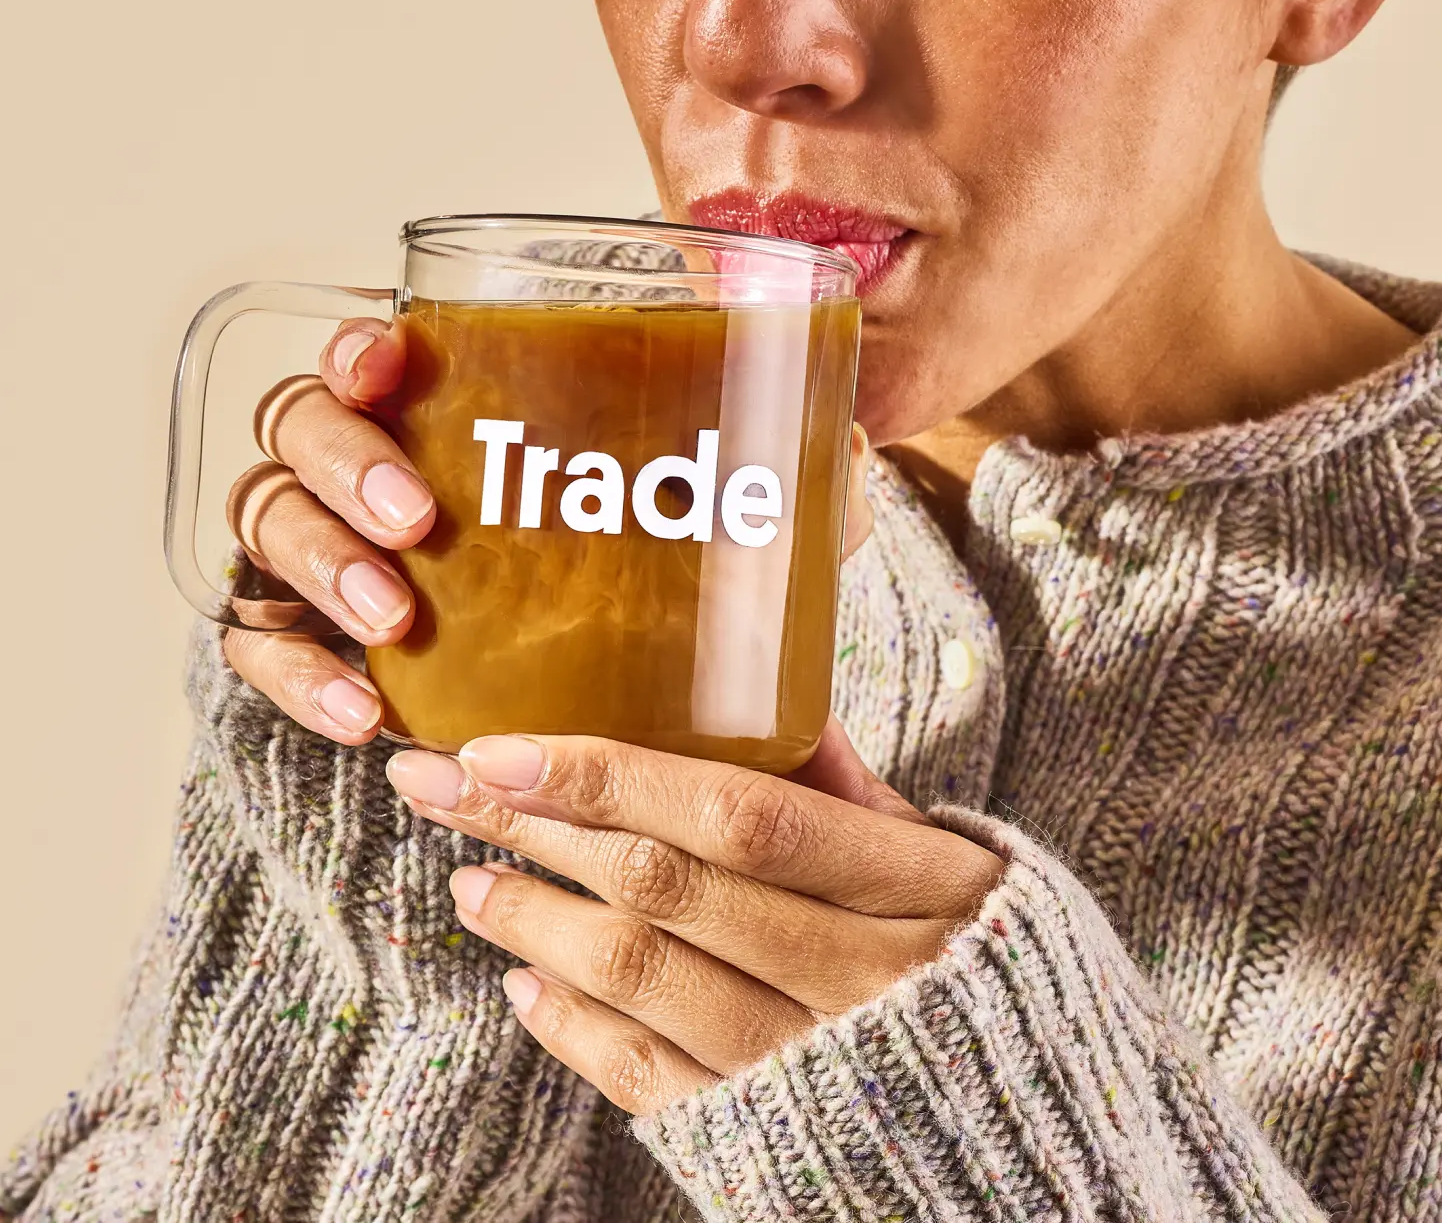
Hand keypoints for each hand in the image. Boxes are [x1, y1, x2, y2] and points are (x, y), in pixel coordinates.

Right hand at [220, 317, 876, 746]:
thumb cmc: (643, 580)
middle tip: (419, 524)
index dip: (356, 351)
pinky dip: (297, 675)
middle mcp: (372, 472)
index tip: (389, 364)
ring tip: (397, 625)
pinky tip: (364, 716)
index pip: (369, 358)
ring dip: (318, 568)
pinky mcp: (323, 641)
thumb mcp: (712, 528)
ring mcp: (335, 555)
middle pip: (296, 432)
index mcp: (449, 416)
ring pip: (264, 527)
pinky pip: (265, 644)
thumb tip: (845, 445)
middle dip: (341, 467)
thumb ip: (773, 486)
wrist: (615, 693)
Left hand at [385, 718, 1004, 1115]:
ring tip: (471, 876)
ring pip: (643, 980)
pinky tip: (524, 980)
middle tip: (440, 784)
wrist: (1034, 1130)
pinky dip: (574, 1029)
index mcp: (910, 888)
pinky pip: (649, 1083)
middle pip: (667, 888)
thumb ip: (857, 795)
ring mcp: (808, 1065)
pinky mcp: (768, 1135)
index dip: (614, 776)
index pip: (740, 816)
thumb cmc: (984, 965)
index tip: (505, 744)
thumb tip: (780, 700)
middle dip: (536, 828)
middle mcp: (857, 978)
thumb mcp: (954, 866)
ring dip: (536, 922)